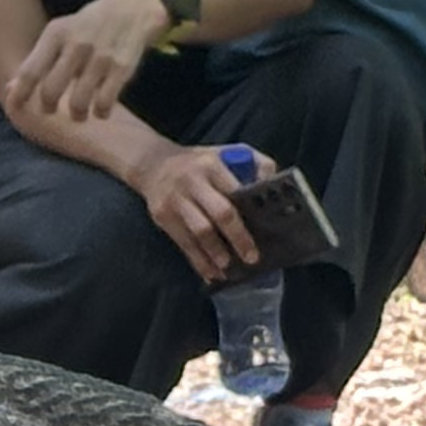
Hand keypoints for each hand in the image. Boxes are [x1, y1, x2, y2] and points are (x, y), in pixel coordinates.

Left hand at [9, 0, 173, 130]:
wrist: (137, 6)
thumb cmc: (92, 22)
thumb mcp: (62, 31)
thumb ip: (39, 59)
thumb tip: (11, 88)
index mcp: (56, 33)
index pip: (29, 71)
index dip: (19, 94)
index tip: (14, 107)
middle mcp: (75, 44)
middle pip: (50, 91)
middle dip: (48, 107)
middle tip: (52, 109)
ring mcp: (100, 57)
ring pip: (78, 102)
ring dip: (77, 114)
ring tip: (79, 113)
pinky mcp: (122, 67)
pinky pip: (105, 102)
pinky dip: (101, 111)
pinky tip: (102, 109)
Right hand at [130, 139, 267, 284]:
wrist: (152, 164)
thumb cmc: (198, 163)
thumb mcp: (226, 152)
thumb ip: (255, 163)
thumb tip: (273, 185)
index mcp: (211, 165)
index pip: (235, 192)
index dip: (249, 213)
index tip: (264, 233)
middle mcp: (192, 181)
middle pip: (219, 213)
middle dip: (237, 238)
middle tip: (251, 258)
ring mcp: (174, 200)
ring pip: (199, 232)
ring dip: (216, 254)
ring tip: (229, 270)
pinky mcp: (162, 216)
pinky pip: (183, 243)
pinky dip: (198, 261)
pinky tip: (210, 273)